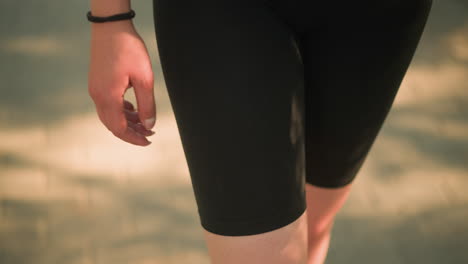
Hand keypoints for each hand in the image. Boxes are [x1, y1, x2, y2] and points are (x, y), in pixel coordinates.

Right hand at [87, 21, 155, 145]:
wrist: (111, 27)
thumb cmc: (129, 50)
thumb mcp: (144, 79)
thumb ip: (147, 105)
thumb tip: (149, 125)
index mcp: (108, 97)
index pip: (119, 128)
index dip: (134, 138)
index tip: (148, 141)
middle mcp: (97, 96)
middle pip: (112, 125)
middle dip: (131, 132)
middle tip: (149, 133)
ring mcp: (95, 89)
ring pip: (110, 115)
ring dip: (127, 121)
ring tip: (144, 122)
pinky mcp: (97, 83)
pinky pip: (107, 104)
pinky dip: (121, 111)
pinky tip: (133, 108)